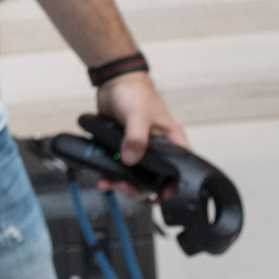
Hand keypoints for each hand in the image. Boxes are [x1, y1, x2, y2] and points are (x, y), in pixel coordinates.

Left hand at [96, 71, 188, 192]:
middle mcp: (156, 149)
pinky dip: (109, 172)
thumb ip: (136, 138)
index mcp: (171, 142)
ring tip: (108, 183)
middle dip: (138, 187)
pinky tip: (101, 175)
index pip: (178, 172)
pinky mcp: (120, 147)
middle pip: (152, 179)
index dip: (171, 187)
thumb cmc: (135, 92)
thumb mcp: (138, 116)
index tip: (158, 197)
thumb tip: (130, 160)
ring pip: (133, 175)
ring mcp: (137, 149)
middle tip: (124, 186)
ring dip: (120, 182)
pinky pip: (116, 166)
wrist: (112, 81)